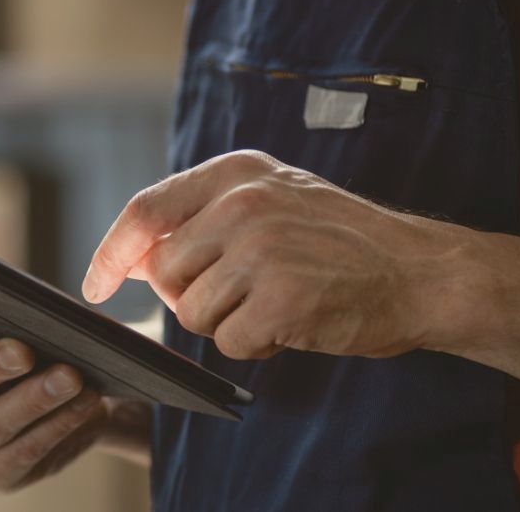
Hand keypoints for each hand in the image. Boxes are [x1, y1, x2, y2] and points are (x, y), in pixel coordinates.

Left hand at [82, 150, 469, 359]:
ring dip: (228, 322)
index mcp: (236, 172)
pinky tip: (293, 322)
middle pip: (167, 272)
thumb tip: (136, 262)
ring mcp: (263, 250)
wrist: (423, 271)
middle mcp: (244, 203)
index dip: (111, 252)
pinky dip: (256, 346)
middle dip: (191, 296)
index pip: (146, 210)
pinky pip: (230, 343)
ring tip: (277, 301)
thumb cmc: (340, 242)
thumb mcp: (272, 201)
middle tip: (243, 293)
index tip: (96, 284)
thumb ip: (204, 220)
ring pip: (194, 311)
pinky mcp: (283, 299)